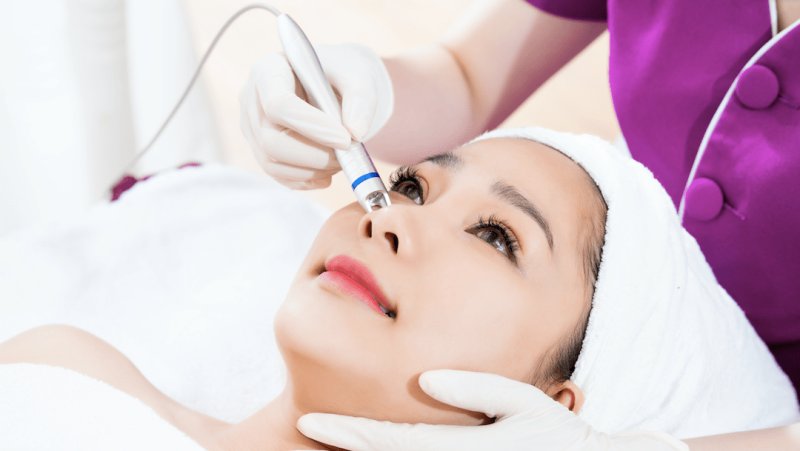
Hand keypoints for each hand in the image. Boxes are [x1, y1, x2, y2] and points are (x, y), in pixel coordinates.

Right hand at [239, 43, 393, 189]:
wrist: (334, 84)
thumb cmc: (341, 74)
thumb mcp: (358, 74)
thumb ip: (360, 98)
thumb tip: (356, 132)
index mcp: (269, 70)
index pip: (278, 104)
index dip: (311, 127)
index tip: (345, 139)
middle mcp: (252, 99)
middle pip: (270, 140)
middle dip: (313, 155)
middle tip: (347, 153)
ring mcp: (253, 128)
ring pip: (272, 163)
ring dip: (313, 170)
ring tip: (341, 159)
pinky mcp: (261, 150)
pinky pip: (279, 175)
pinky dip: (307, 179)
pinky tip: (328, 172)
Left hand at [297, 370, 687, 450]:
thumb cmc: (561, 436)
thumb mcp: (525, 404)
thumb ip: (476, 390)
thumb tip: (427, 379)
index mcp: (458, 448)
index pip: (388, 441)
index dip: (345, 432)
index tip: (308, 421)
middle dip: (342, 445)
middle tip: (305, 427)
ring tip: (333, 435)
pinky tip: (375, 444)